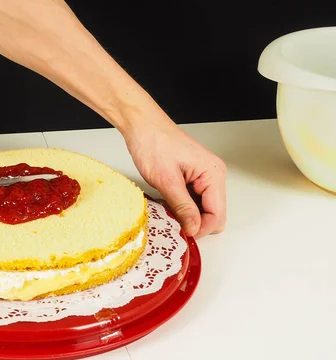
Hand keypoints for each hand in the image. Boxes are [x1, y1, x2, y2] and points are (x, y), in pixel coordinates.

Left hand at [124, 114, 226, 238]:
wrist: (141, 125)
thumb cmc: (154, 143)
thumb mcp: (167, 179)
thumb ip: (183, 206)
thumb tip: (194, 228)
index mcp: (213, 174)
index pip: (218, 215)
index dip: (201, 229)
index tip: (182, 233)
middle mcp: (212, 176)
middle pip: (212, 214)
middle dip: (194, 223)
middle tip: (172, 222)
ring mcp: (202, 177)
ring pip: (200, 209)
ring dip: (185, 215)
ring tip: (166, 210)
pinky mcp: (191, 178)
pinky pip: (191, 201)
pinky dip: (179, 206)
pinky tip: (166, 203)